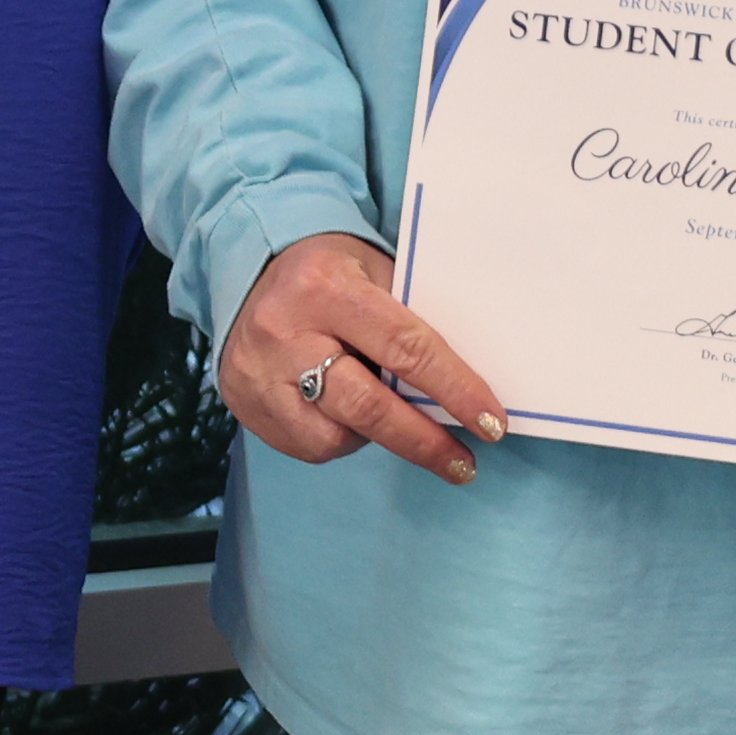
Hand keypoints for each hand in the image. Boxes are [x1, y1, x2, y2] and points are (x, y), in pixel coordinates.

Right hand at [220, 232, 505, 483]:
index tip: (491, 422)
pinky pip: (307, 446)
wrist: (248, 271)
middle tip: (463, 463)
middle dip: (423, 441)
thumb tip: (466, 381)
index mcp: (327, 288)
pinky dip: (340, 439)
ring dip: (377, 438)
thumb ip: (410, 319)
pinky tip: (347, 417)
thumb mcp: (374, 270)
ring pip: (334, 437)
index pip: (404, 346)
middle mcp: (285, 332)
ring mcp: (259, 375)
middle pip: (367, 405)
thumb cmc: (331, 272)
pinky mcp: (244, 405)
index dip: (454, 389)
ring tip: (391, 421)